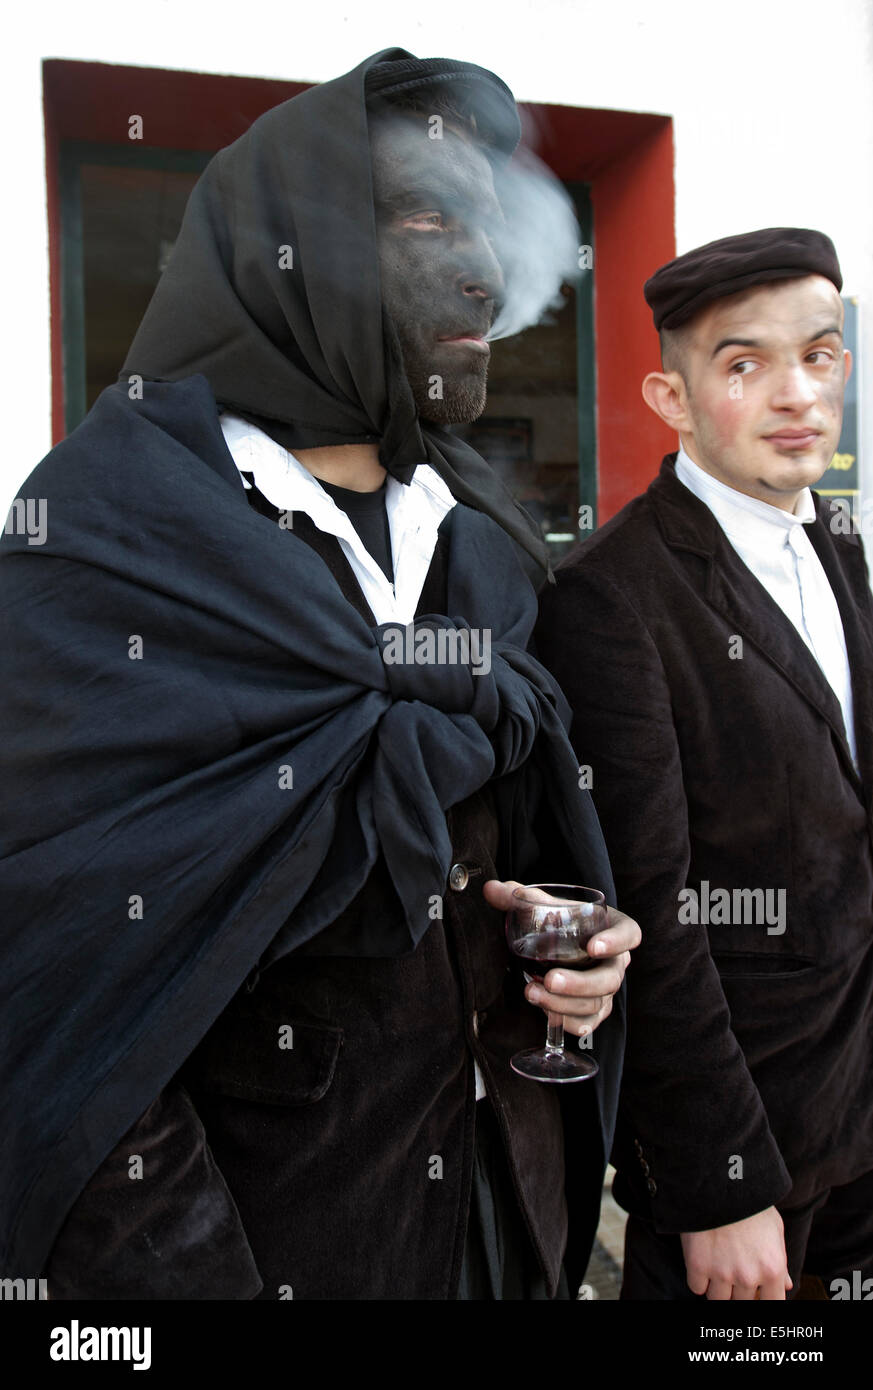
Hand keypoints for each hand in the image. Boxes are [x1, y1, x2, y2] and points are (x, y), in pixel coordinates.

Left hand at [482, 879, 639, 1036]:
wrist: (557, 943)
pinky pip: (589, 1022)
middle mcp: (616, 961)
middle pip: (610, 978)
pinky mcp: (595, 1009)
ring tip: (532, 993)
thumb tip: (489, 889)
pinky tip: (547, 1015)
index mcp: (613, 927)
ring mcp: (607, 988)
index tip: (593, 946)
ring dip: (565, 1003)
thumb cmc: (559, 919)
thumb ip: (518, 897)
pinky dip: (569, 1022)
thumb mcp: (543, 905)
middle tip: (550, 979)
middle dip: (580, 983)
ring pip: (596, 1003)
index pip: (629, 934)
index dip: (617, 941)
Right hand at [680, 1207, 791, 1299]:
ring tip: (717, 1265)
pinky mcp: (698, 1266)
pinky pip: (696, 1288)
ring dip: (717, 1286)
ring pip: (718, 1299)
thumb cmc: (749, 1200)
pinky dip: (698, 1279)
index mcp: (772, 1268)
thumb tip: (786, 1284)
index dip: (763, 1298)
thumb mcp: (774, 1228)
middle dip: (738, 1290)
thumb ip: (781, 1260)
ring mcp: (722, 1273)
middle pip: (742, 1303)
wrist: (718, 1179)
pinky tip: (702, 1262)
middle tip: (733, 1270)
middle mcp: (749, 1276)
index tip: (756, 1291)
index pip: (773, 1303)